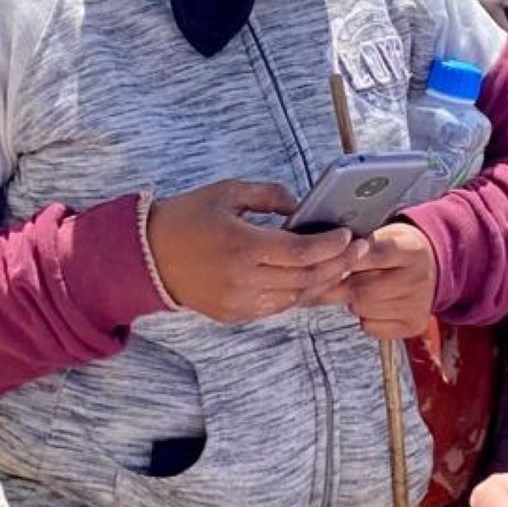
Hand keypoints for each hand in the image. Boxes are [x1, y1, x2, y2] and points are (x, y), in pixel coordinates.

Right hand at [148, 181, 367, 322]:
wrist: (146, 256)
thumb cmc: (187, 218)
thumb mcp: (228, 192)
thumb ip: (270, 195)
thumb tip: (302, 205)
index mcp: (242, 245)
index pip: (301, 251)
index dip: (331, 245)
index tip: (349, 235)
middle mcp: (243, 278)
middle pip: (306, 278)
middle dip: (339, 265)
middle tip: (360, 251)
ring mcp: (238, 301)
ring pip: (295, 298)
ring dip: (323, 284)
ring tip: (345, 267)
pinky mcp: (233, 314)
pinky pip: (276, 308)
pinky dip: (298, 295)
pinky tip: (314, 282)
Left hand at [342, 221, 438, 339]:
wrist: (432, 265)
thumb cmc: (399, 249)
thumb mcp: (384, 235)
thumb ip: (360, 246)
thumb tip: (330, 263)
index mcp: (411, 251)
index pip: (371, 258)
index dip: (349, 260)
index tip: (336, 260)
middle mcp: (419, 280)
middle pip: (362, 290)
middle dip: (346, 285)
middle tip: (346, 278)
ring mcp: (418, 305)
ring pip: (363, 311)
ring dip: (355, 301)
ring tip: (365, 289)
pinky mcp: (414, 325)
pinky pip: (372, 328)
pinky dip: (366, 318)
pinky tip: (376, 304)